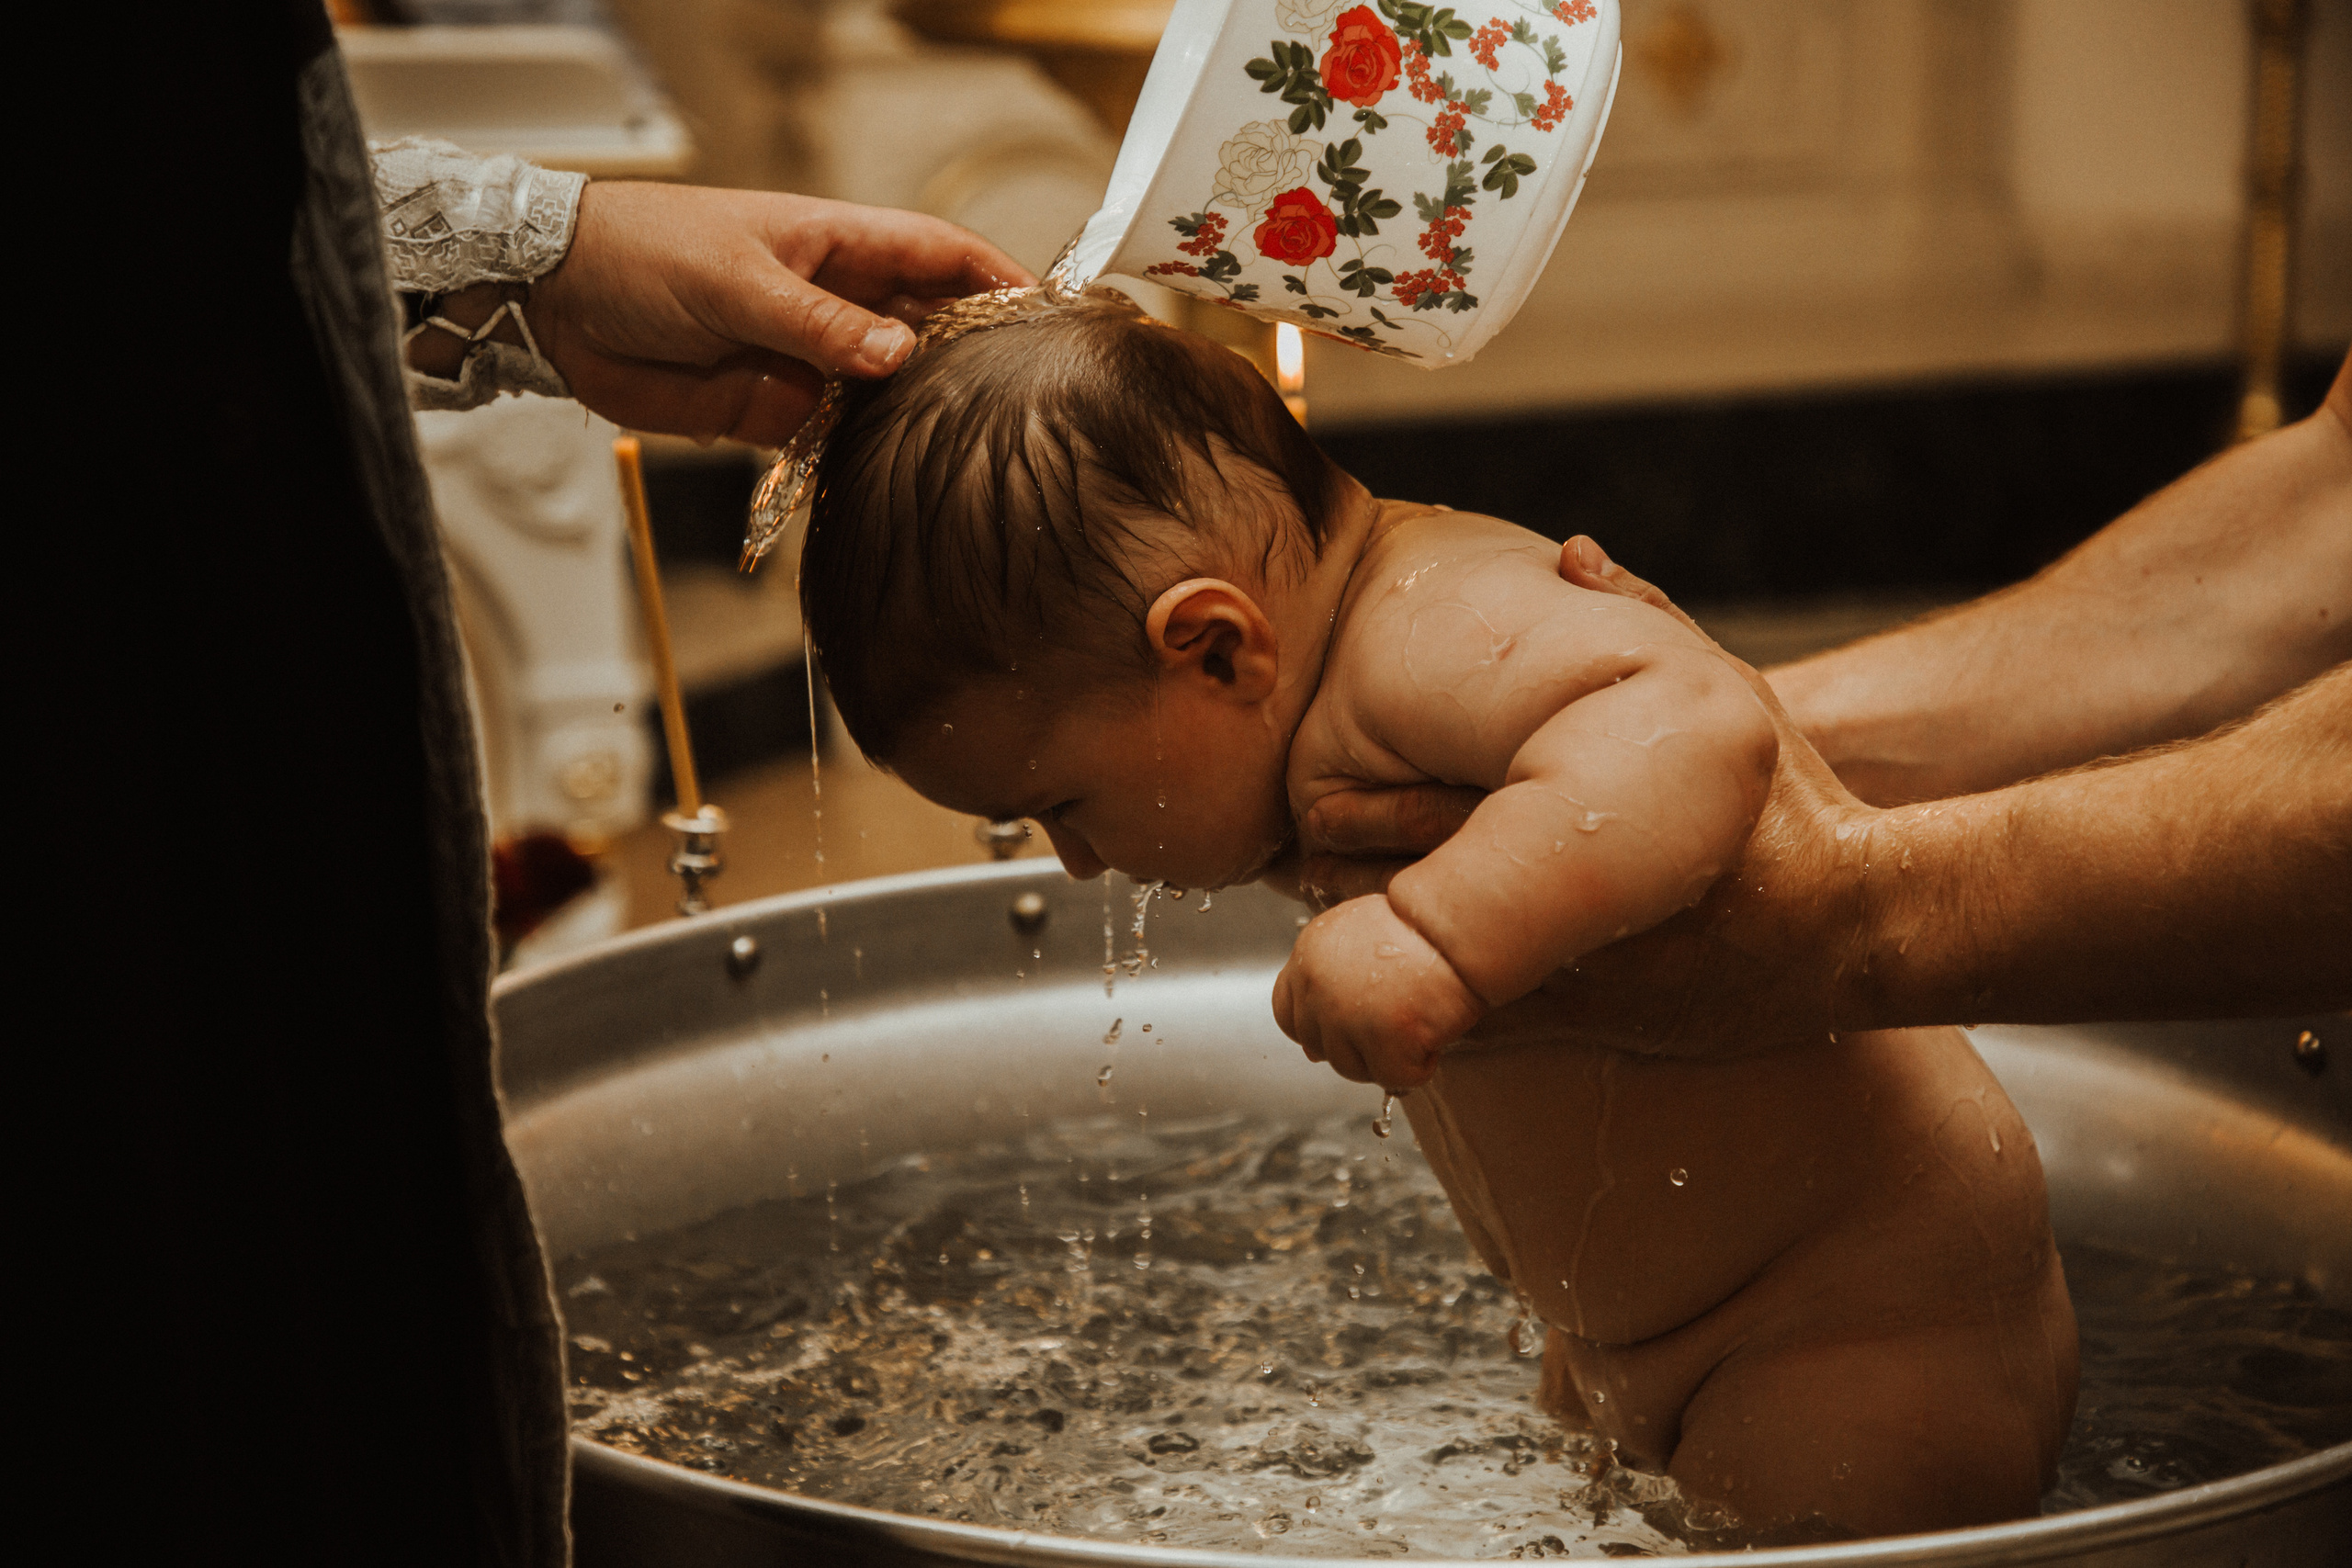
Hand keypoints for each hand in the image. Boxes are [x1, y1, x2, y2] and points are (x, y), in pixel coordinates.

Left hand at [524, 183, 1032, 445]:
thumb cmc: (642, 252)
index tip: (1049, 310)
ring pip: (889, 391)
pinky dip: (866, 456)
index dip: (996, 278)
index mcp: (837, 244)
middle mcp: (835, 302)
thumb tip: (898, 355)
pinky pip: (837, 439)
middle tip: (1030, 394)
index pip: (940, 253)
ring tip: (979, 446)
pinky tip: (901, 476)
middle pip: (928, 327)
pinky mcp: (775, 411)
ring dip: (924, 415)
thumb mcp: (736, 280)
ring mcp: (809, 359)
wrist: (557, 302)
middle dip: (975, 355)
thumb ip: (818, 324)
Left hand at [1272, 895, 1488, 1087]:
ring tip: (1417, 1025)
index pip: (1286, 1013)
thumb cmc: (1421, 930)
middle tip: (1394, 1026)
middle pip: (1320, 1047)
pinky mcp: (1384, 1039)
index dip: (1315, 1027)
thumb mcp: (1358, 939)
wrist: (1460, 926)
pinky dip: (1419, 1067)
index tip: (1343, 1028)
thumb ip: (1329, 983)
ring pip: (1352, 1069)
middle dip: (1355, 1046)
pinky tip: (1435, 1035)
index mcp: (1309, 955)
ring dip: (1386, 1058)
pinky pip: (1395, 1077)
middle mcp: (1318, 987)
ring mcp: (1346, 1015)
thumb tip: (1310, 1051)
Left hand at [1302, 537, 1882, 1057]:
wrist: (1848, 925)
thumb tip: (1574, 557)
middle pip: (1403, 891)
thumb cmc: (1786, 806)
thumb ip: (1645, 616)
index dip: (1354, 806)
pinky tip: (1387, 991)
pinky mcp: (1581, 1026)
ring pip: (1420, 968)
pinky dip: (1413, 1013)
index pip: (1419, 810)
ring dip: (1369, 947)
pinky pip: (1464, 1031)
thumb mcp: (1723, 689)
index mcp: (1570, 809)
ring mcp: (1567, 973)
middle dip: (1344, 875)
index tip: (1321, 801)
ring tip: (1341, 920)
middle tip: (1309, 857)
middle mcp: (1560, 899)